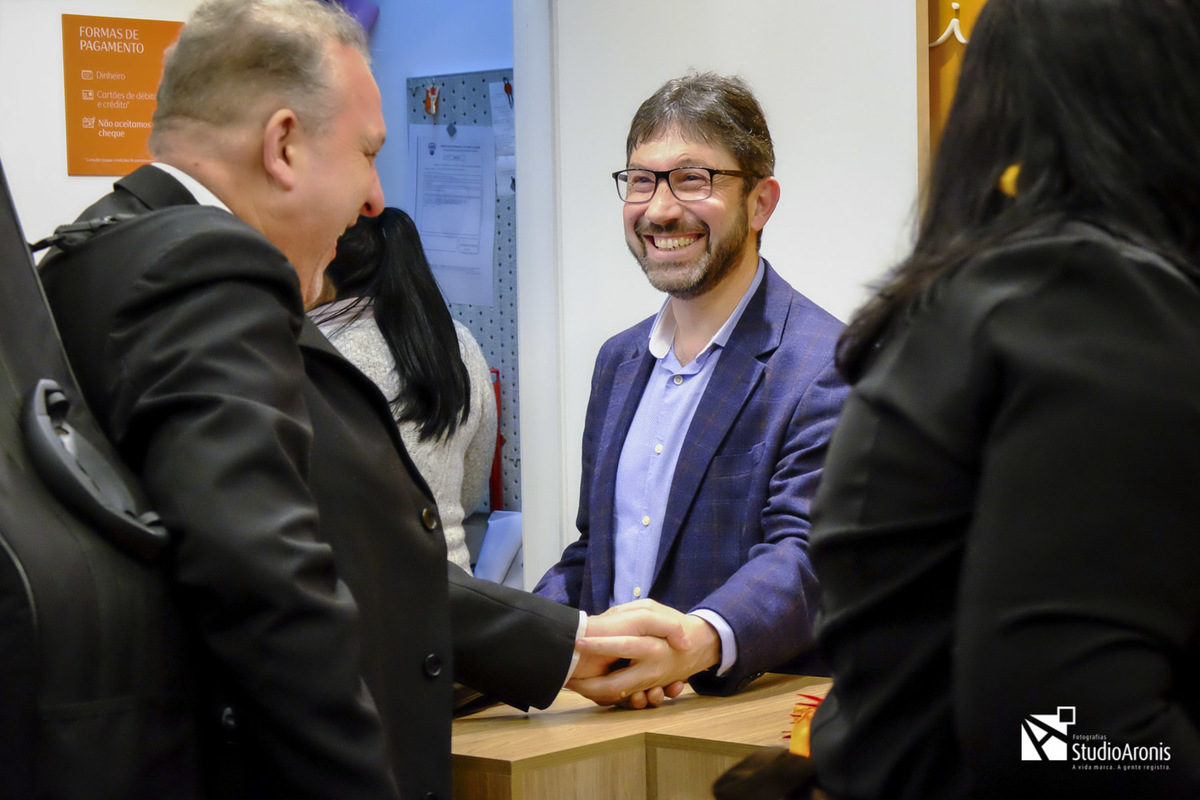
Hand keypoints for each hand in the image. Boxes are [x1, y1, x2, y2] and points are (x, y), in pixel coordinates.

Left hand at [567, 600, 720, 707]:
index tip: (578, 642)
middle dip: (589, 686)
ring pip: (619, 698)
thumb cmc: (671, 623)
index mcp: (652, 647)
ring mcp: (647, 684)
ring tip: (574, 686)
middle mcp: (649, 671)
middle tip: (568, 679)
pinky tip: (589, 690)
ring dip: (596, 695)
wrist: (699, 645)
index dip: (600, 645)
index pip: (624, 646)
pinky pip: (625, 700)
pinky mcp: (645, 690)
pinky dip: (606, 697)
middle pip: (616, 686)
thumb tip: (609, 621)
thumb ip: (636, 615)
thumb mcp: (654, 610)